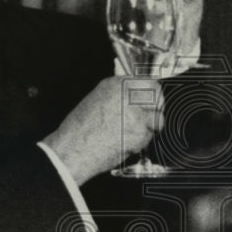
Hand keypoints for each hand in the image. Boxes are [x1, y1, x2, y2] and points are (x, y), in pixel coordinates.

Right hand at [43, 75, 163, 184]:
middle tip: (147, 118)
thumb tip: (135, 96)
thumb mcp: (97, 100)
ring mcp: (136, 112)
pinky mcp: (140, 131)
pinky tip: (126, 142)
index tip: (151, 101)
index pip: (148, 82)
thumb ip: (118, 95)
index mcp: (116, 84)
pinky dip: (143, 140)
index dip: (152, 93)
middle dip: (155, 108)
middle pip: (157, 97)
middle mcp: (128, 95)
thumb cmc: (80, 130)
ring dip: (150, 126)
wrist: (74, 149)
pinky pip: (150, 135)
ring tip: (132, 132)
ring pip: (157, 118)